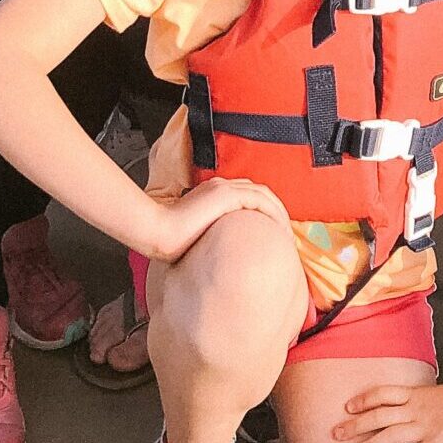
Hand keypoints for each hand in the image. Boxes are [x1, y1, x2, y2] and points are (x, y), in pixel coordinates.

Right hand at [142, 178, 289, 263]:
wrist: (156, 233)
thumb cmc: (168, 241)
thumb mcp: (192, 236)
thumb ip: (206, 236)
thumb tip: (215, 255)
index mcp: (210, 194)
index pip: (244, 196)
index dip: (261, 212)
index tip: (271, 233)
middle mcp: (219, 187)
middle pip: (257, 192)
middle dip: (274, 211)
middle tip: (285, 234)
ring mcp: (222, 189)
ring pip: (262, 194)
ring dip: (278, 212)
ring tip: (287, 234)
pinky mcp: (226, 195)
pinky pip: (260, 200)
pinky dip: (274, 213)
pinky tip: (280, 229)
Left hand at [334, 370, 442, 442]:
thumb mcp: (435, 392)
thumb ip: (419, 399)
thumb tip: (406, 406)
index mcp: (415, 393)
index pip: (382, 393)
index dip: (363, 399)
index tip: (347, 407)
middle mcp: (415, 408)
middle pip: (378, 414)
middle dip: (355, 424)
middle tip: (336, 433)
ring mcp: (425, 425)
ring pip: (389, 435)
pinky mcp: (438, 442)